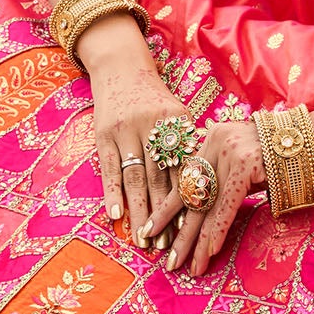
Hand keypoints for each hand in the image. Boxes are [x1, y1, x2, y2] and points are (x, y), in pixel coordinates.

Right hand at [75, 15, 179, 240]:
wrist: (120, 67)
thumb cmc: (155, 99)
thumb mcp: (178, 114)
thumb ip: (190, 144)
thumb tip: (210, 181)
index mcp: (176, 121)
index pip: (186, 168)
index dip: (191, 199)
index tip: (196, 229)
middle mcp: (151, 126)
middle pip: (161, 178)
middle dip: (166, 215)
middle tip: (170, 246)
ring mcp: (125, 129)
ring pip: (135, 177)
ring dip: (140, 211)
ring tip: (144, 240)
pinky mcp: (103, 134)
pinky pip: (108, 168)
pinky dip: (112, 193)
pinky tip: (116, 216)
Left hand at [150, 118, 264, 278]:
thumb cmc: (288, 155)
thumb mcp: (249, 163)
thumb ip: (228, 179)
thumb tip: (210, 212)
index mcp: (212, 138)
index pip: (186, 179)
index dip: (169, 209)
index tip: (153, 230)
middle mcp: (216, 141)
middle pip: (190, 194)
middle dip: (176, 229)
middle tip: (163, 257)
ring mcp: (230, 150)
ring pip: (206, 205)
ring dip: (194, 239)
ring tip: (182, 265)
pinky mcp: (246, 163)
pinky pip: (227, 205)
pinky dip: (218, 231)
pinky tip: (208, 252)